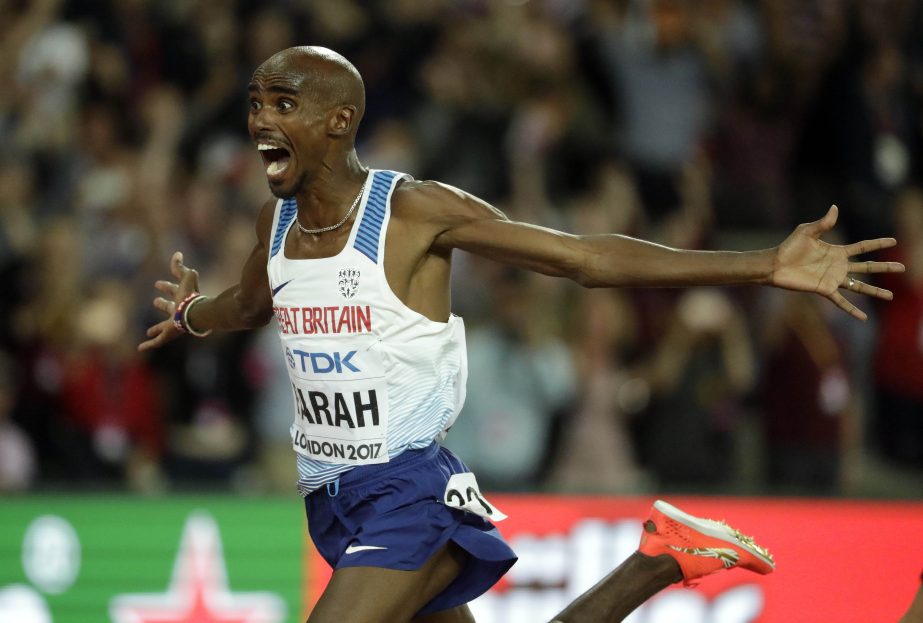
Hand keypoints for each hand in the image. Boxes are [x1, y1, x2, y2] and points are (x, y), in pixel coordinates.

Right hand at [138, 252, 200, 350]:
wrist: (195, 314)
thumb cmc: (190, 296)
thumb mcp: (185, 278)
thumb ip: (180, 267)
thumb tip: (178, 253)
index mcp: (183, 299)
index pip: (174, 291)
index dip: (166, 287)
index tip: (157, 284)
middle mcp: (179, 313)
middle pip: (170, 308)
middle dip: (163, 304)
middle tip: (155, 301)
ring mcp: (174, 325)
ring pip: (164, 327)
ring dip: (156, 328)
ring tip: (148, 331)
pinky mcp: (169, 335)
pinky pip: (157, 342)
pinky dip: (149, 345)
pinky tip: (140, 349)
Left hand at [771, 206, 904, 320]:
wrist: (775, 264)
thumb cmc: (789, 247)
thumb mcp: (807, 231)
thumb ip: (823, 222)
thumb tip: (835, 207)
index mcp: (837, 251)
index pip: (862, 247)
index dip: (877, 244)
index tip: (893, 241)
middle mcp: (838, 266)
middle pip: (867, 267)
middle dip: (884, 267)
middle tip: (903, 267)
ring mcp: (833, 279)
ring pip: (859, 286)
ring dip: (875, 292)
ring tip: (891, 296)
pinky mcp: (825, 290)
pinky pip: (841, 302)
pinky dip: (852, 310)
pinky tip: (864, 318)